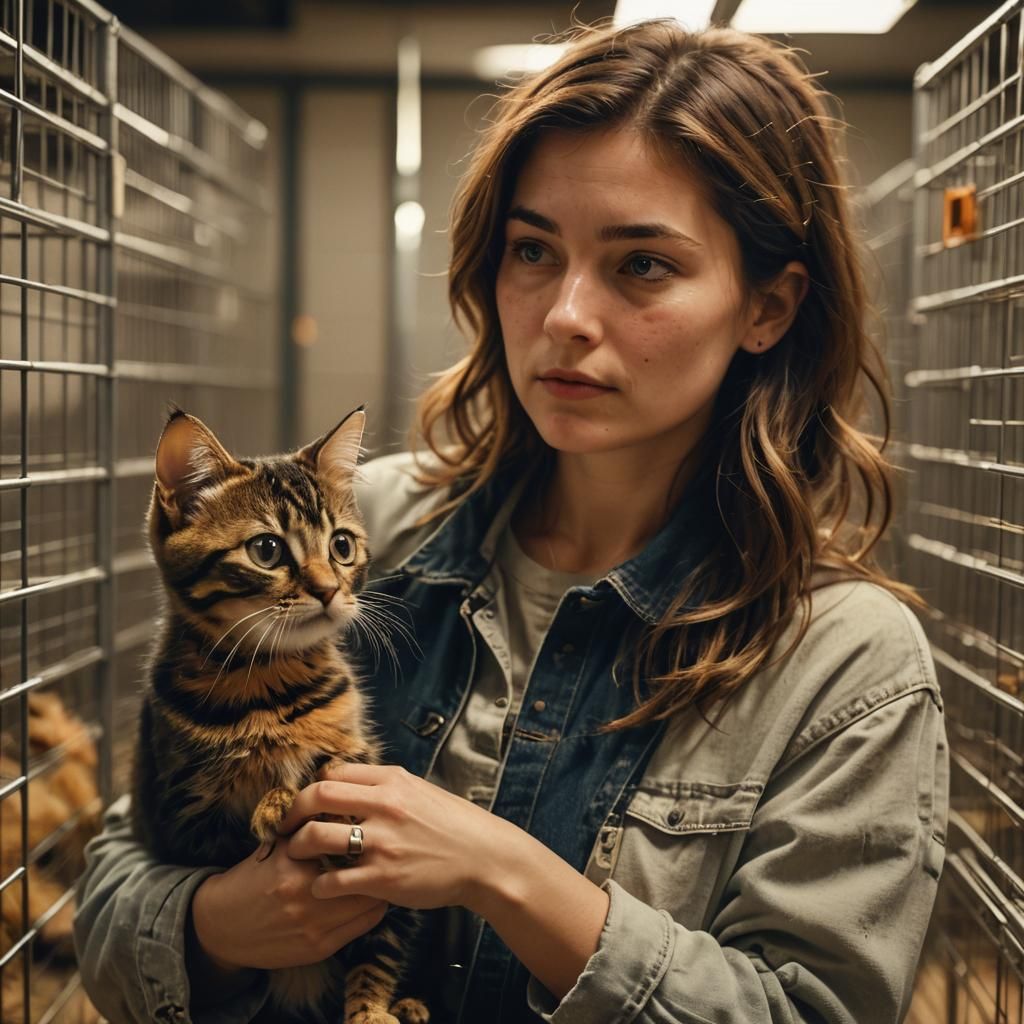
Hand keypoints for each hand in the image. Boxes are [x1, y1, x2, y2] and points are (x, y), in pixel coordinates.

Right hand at [190, 834, 387, 970]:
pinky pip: (362, 928)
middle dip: (377, 863)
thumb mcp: (274, 846)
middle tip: (384, 852)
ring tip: (380, 875)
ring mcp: (314, 925)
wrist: (221, 926)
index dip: (365, 836)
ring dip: (379, 888)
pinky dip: (371, 911)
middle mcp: (305, 896)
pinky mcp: (319, 948)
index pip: (347, 845)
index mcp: (293, 863)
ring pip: (369, 903)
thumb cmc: (252, 878)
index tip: (372, 829)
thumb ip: (307, 828)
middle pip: (363, 875)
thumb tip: (345, 804)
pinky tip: (369, 899)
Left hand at [282, 763, 516, 913]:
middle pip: (317, 796)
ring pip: (317, 837)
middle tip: (284, 826)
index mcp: (392, 780)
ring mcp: (383, 842)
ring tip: (295, 855)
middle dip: (292, 812)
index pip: (334, 773)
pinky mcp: (383, 878)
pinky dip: (319, 884)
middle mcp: (384, 806)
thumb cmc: (453, 824)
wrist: (484, 858)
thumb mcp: (420, 791)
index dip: (312, 787)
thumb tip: (352, 784)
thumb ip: (387, 786)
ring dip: (297, 847)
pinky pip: (333, 879)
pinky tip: (320, 887)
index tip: (305, 803)